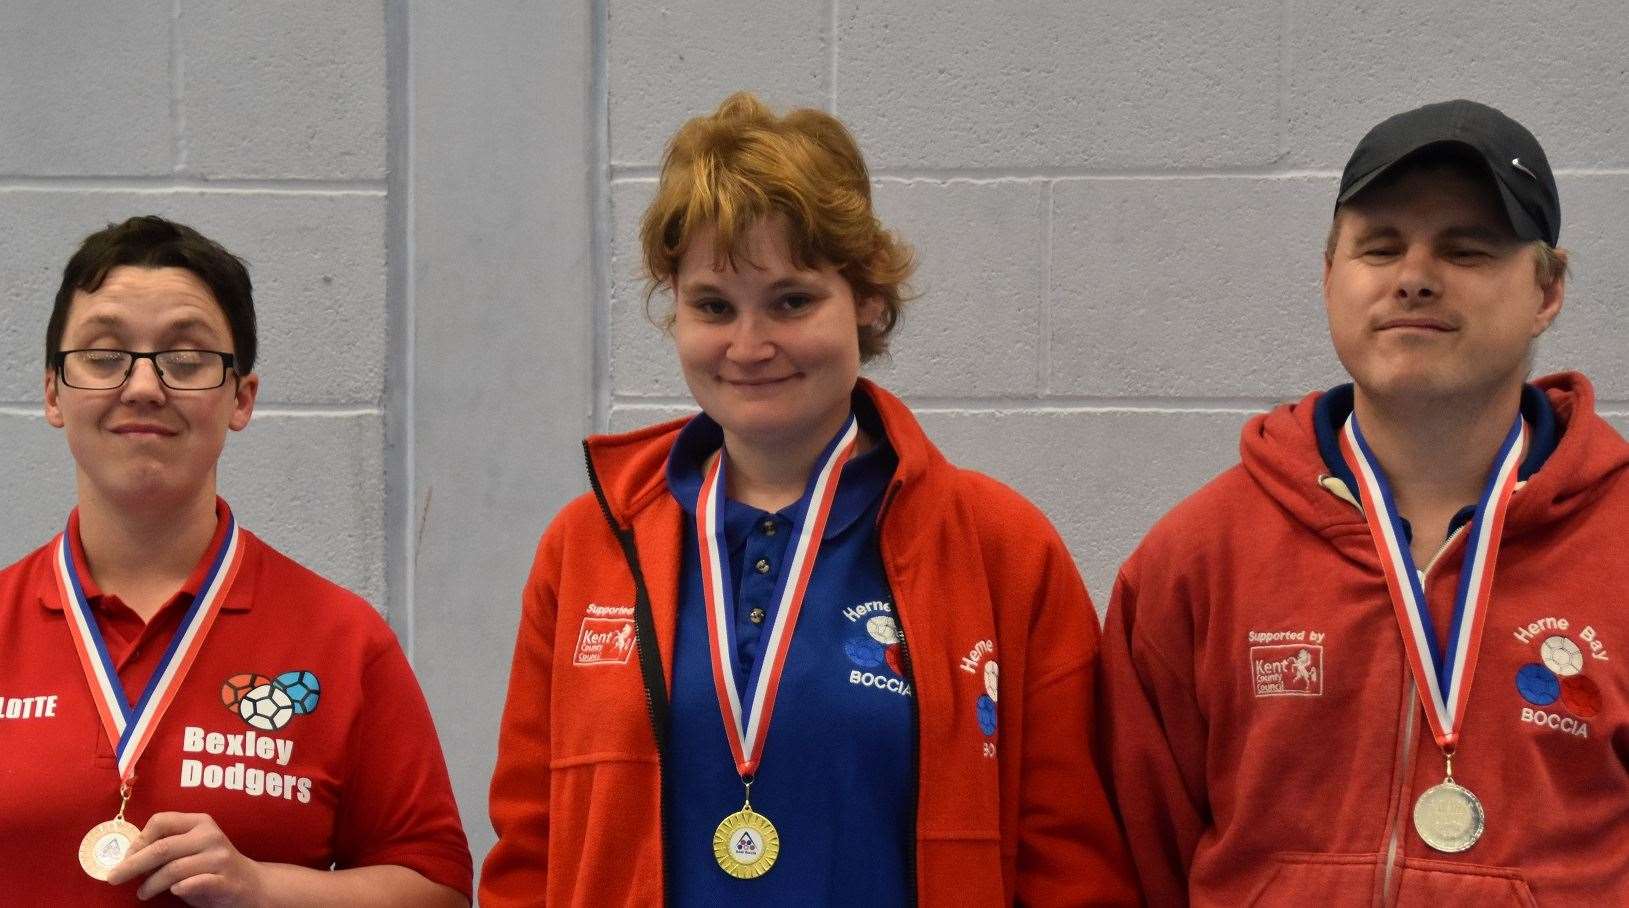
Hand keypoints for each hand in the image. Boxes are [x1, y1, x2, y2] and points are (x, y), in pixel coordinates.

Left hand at [106, 812, 267, 905]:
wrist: (249, 883)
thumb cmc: (211, 865)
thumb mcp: (192, 847)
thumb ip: (169, 846)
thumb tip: (129, 856)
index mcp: (200, 822)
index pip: (161, 821)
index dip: (138, 840)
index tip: (126, 857)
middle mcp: (210, 836)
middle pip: (162, 848)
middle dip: (133, 864)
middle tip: (114, 877)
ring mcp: (219, 858)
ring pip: (174, 869)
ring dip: (151, 884)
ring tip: (142, 893)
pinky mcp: (225, 880)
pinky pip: (196, 882)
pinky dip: (181, 887)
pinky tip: (173, 891)